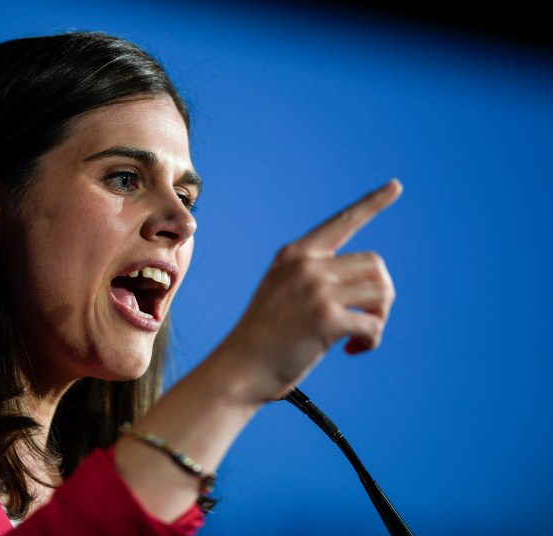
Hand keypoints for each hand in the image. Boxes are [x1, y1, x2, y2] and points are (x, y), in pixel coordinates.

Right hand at [217, 179, 401, 402]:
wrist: (240, 368)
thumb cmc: (264, 337)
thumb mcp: (282, 291)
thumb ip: (315, 277)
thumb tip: (370, 283)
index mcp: (295, 254)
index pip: (342, 221)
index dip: (373, 203)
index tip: (396, 185)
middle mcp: (306, 265)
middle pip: (375, 265)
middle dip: (380, 297)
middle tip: (365, 322)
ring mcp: (316, 290)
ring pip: (381, 292)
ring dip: (379, 318)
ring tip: (359, 336)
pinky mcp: (326, 319)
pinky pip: (373, 323)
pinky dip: (371, 339)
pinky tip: (352, 350)